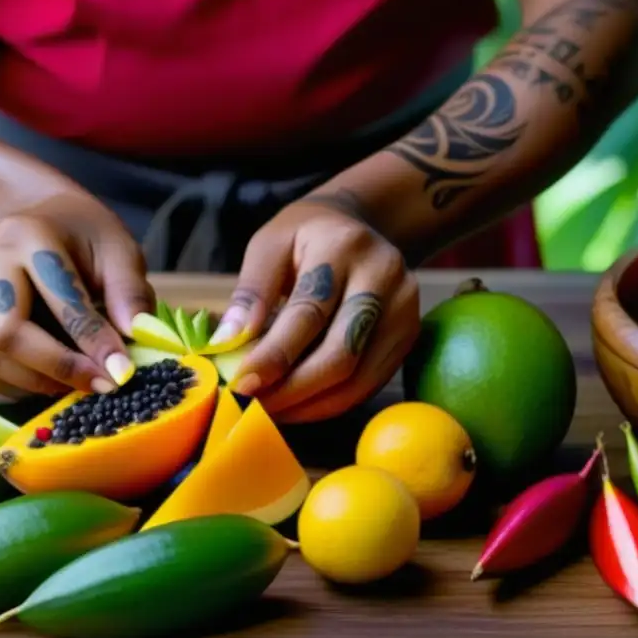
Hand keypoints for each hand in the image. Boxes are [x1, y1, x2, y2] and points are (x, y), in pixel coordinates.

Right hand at [0, 194, 154, 397]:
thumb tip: (139, 336)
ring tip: (77, 382)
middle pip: (8, 334)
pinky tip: (46, 377)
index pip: (59, 298)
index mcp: (30, 236)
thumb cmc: (83, 239)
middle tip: (100, 385)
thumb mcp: (117, 250)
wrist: (35, 222)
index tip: (121, 372)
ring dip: (35, 382)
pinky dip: (12, 383)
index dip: (92, 340)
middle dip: (58, 368)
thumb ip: (128, 292)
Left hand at [211, 194, 419, 422]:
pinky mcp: (408, 335)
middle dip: (293, 390)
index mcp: (343, 246)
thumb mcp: (269, 244)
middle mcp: (384, 276)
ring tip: (271, 411)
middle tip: (253, 409)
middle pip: (341, 354)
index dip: (274, 356)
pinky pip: (369, 384)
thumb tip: (228, 344)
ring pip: (359, 379)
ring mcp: (404, 309)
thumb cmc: (305, 236)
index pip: (308, 312)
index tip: (242, 384)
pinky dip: (331, 403)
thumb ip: (252, 292)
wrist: (358, 226)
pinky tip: (299, 406)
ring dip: (310, 405)